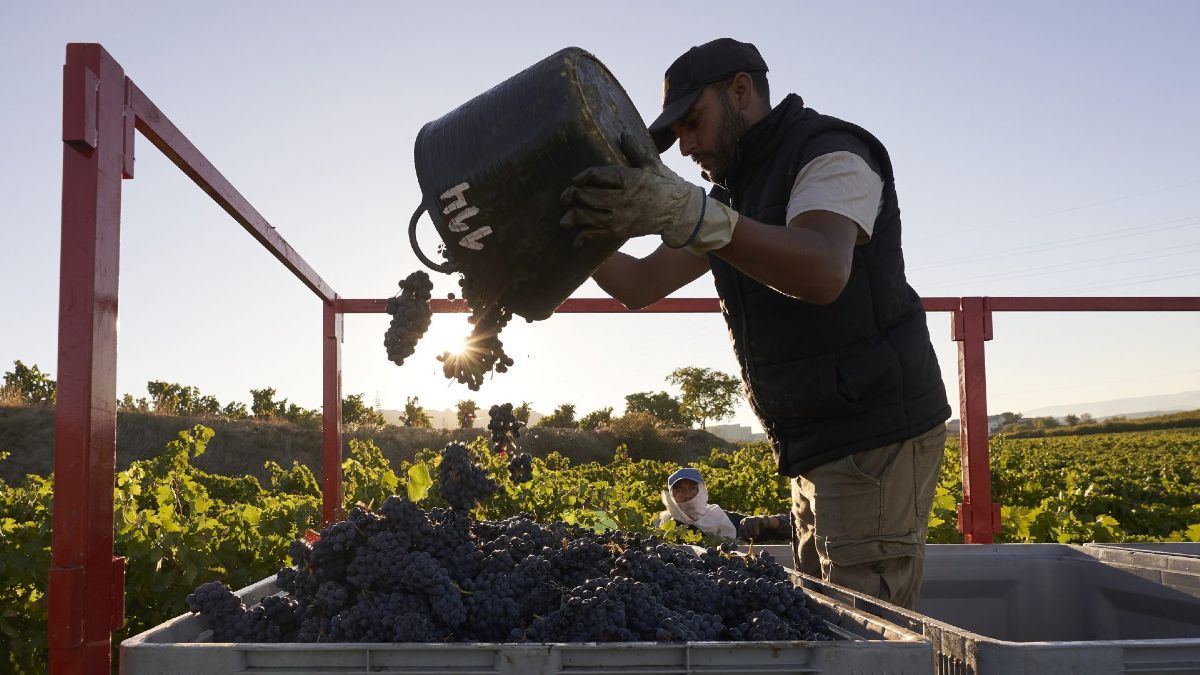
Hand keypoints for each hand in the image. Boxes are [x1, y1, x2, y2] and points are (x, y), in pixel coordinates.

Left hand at [559, 133, 737, 253]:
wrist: (679, 211)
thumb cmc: (666, 184)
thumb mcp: (652, 163)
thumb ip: (635, 150)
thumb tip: (623, 135)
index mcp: (628, 179)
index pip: (598, 175)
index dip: (583, 177)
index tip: (575, 179)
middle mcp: (622, 199)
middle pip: (589, 196)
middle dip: (573, 197)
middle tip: (565, 197)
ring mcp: (621, 217)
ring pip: (590, 217)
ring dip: (574, 217)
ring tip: (564, 219)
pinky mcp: (622, 231)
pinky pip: (599, 235)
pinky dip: (585, 237)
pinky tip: (577, 239)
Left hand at [738, 515, 776, 539]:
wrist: (764, 521)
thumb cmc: (756, 528)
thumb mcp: (750, 532)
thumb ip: (747, 535)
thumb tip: (743, 541)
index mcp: (742, 523)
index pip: (740, 530)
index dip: (742, 535)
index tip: (746, 540)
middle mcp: (745, 520)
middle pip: (744, 529)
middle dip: (747, 535)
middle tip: (751, 540)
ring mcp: (750, 518)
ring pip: (749, 528)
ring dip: (752, 534)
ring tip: (755, 537)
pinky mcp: (756, 518)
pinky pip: (755, 526)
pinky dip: (756, 531)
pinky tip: (757, 534)